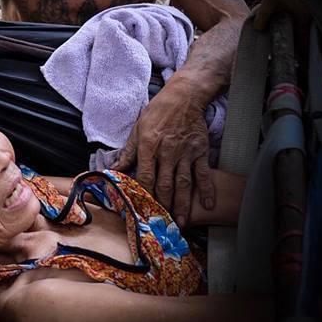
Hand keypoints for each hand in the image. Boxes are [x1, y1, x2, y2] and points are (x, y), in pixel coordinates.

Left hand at [113, 86, 214, 226]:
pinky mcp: (200, 151)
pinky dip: (206, 189)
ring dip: (181, 204)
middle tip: (160, 224)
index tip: (141, 210)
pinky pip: (203, 173)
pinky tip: (207, 205)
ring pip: (183, 183)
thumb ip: (127, 152)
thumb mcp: (138, 129)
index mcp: (148, 146)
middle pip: (164, 184)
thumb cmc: (157, 113)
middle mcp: (167, 152)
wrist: (184, 96)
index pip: (144, 176)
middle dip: (162, 206)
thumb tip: (114, 170)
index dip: (143, 194)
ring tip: (180, 222)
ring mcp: (185, 153)